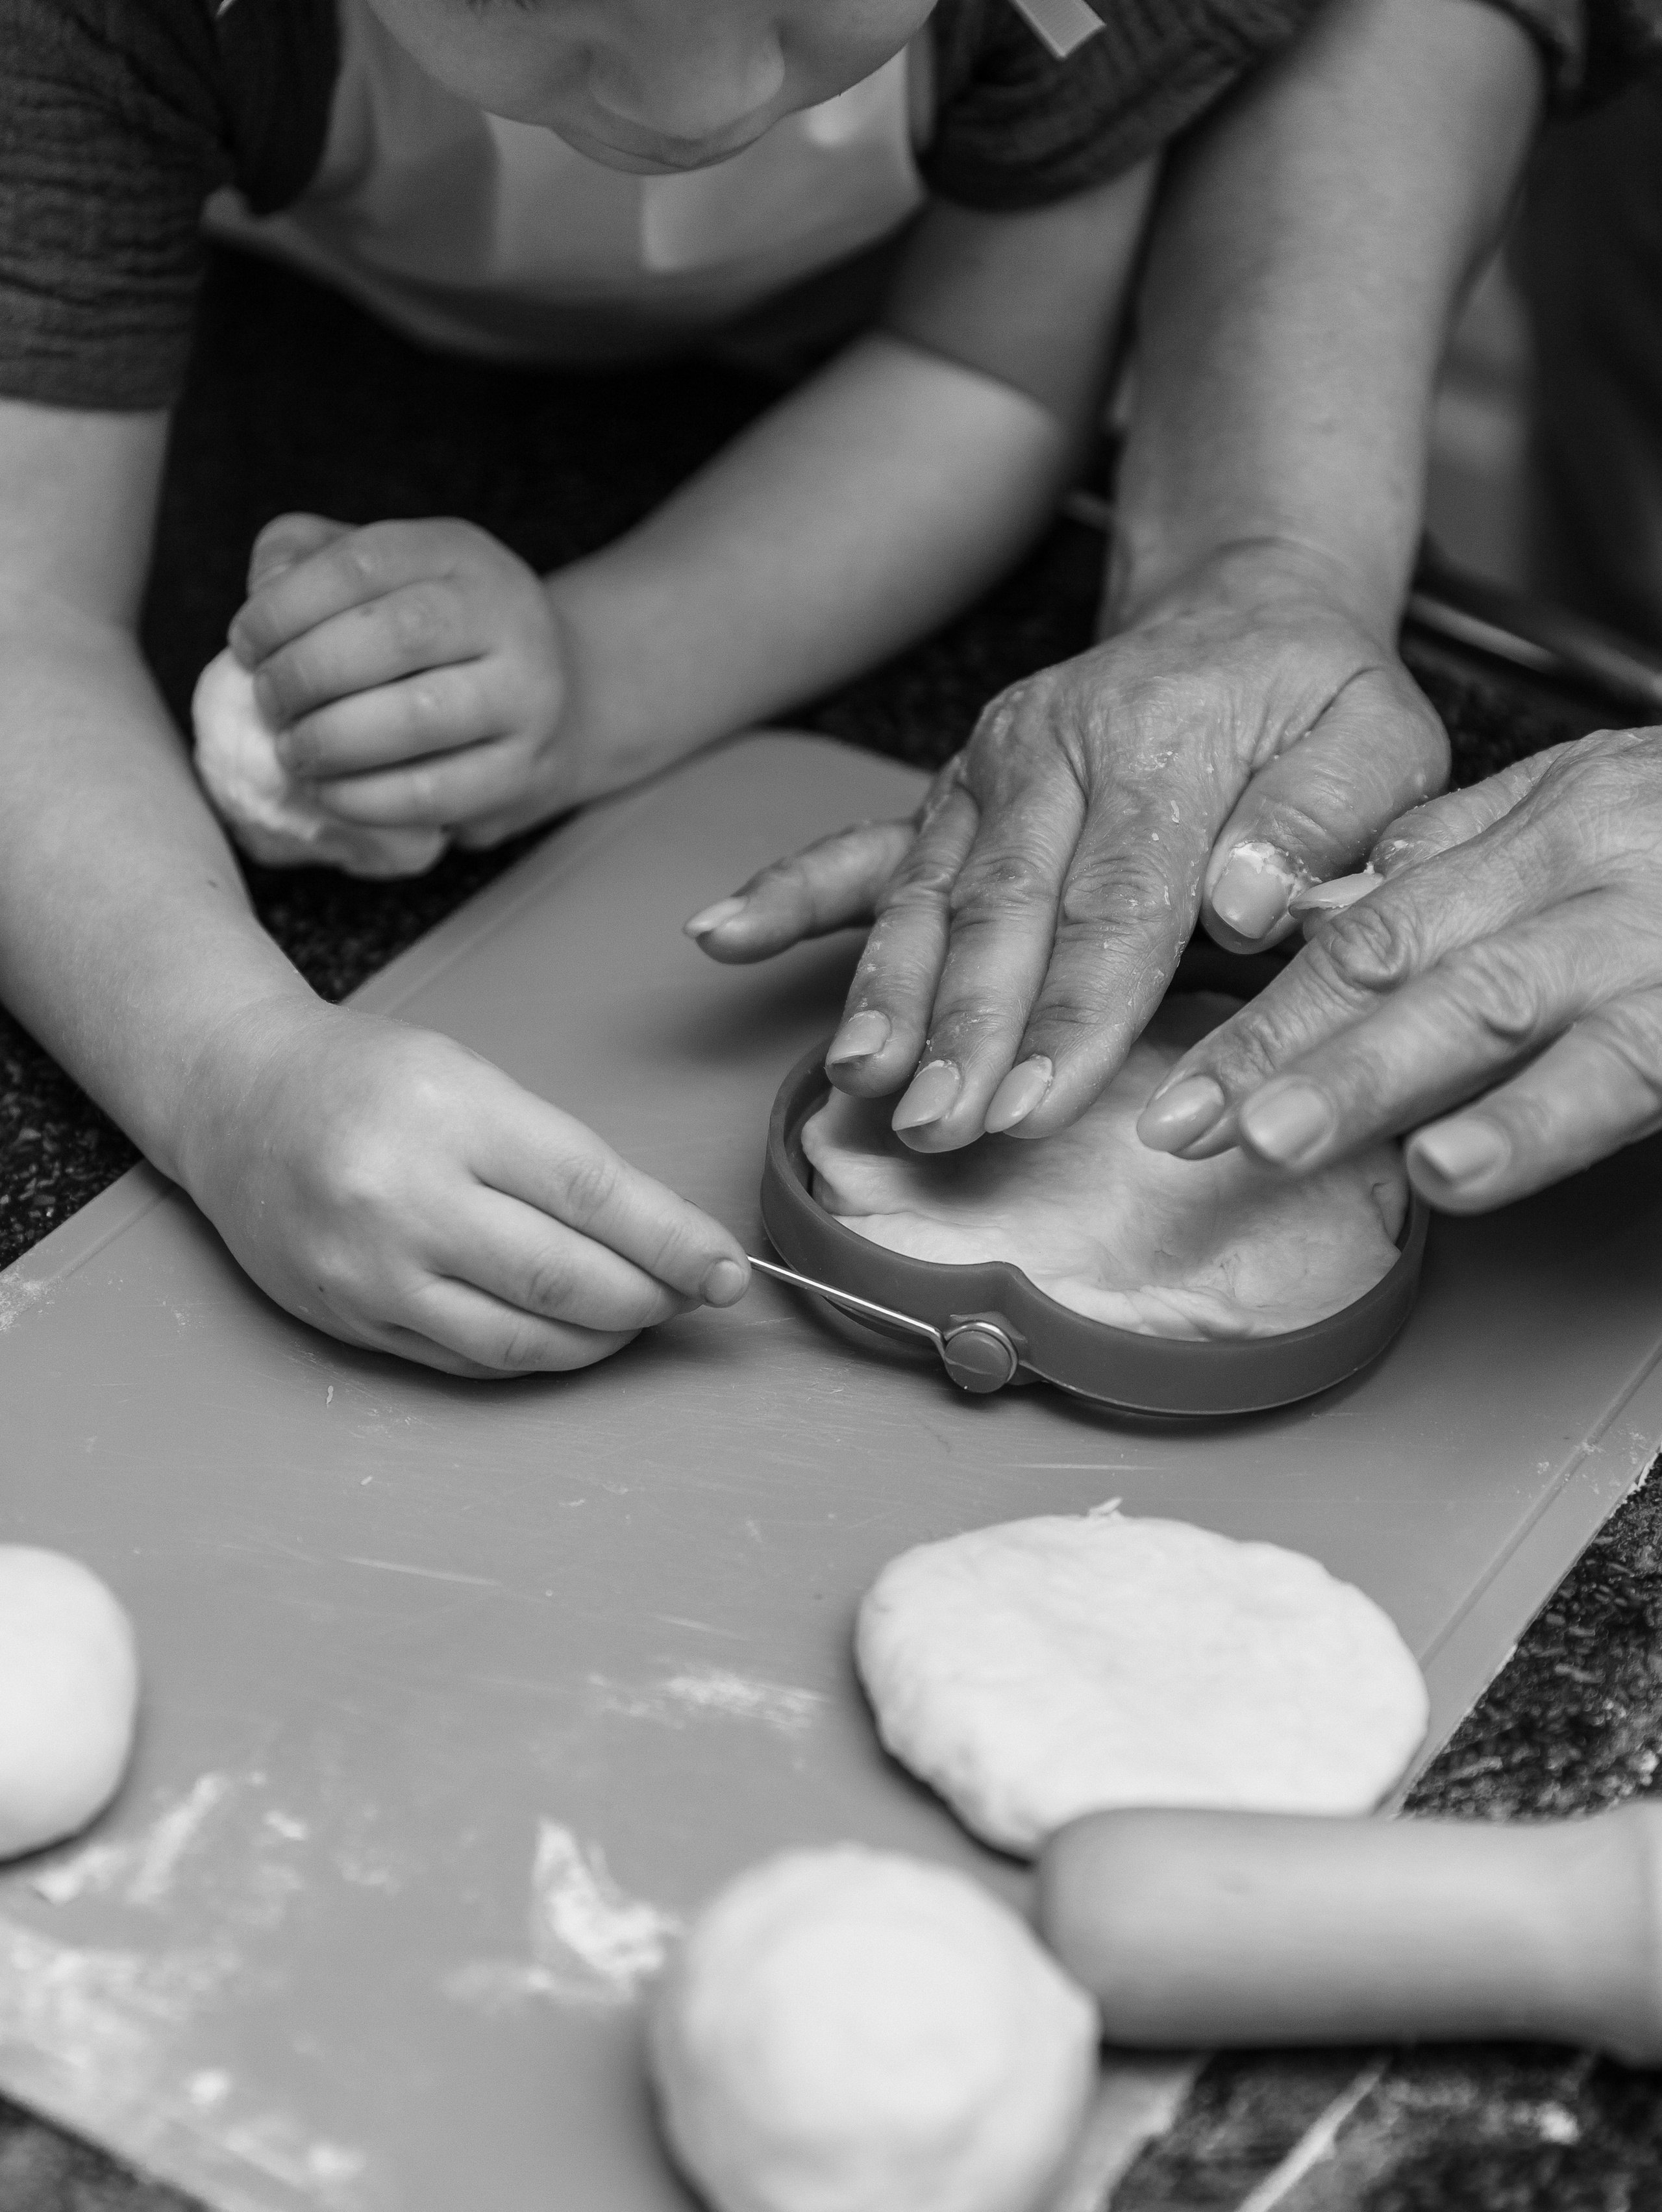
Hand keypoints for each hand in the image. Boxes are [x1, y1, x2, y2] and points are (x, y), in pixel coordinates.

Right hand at [177, 996, 749, 1375]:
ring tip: (638, 1316)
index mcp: (450, 1115)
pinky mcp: (348, 1321)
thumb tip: (664, 1239)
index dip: (674, 1241)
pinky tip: (568, 1333)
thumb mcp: (472, 1079)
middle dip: (652, 1299)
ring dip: (603, 1340)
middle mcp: (405, 1198)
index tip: (728, 1271)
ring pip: (522, 1339)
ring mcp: (370, 1271)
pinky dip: (536, 1355)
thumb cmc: (370, 1079)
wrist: (233, 1099)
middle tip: (692, 1294)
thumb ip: (560, 1159)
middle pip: (566, 1279)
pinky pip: (470, 1362)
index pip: (593, 1193)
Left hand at [226, 514, 578, 848]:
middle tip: (269, 701)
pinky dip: (363, 798)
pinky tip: (328, 791)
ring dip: (332, 740)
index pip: (364, 563)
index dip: (285, 605)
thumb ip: (305, 559)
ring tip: (293, 750)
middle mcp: (508, 616)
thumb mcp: (378, 576)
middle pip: (397, 636)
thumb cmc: (434, 637)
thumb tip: (265, 591)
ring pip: (419, 718)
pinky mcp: (523, 772)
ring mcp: (526, 697)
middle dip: (307, 675)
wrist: (549, 702)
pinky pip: (434, 792)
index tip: (245, 643)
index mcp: (460, 554)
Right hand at [686, 547, 1445, 1150]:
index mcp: (1165, 743)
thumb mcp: (1380, 736)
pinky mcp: (949, 794)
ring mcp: (986, 771)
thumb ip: (1328, 818)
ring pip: (925, 894)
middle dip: (964, 1029)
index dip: (1074, 1015)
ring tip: (858, 1081)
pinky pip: (861, 845)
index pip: (1119, 902)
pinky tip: (722, 935)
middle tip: (940, 1126)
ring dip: (886, 994)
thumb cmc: (1314, 701)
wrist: (1241, 612)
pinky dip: (790, 893)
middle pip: (1003, 909)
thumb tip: (1248, 904)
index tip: (1037, 1107)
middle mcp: (1053, 750)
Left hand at [1135, 729, 1661, 1210]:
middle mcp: (1593, 867)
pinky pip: (1617, 1074)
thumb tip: (1327, 909)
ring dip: (1374, 1080)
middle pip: (1402, 964)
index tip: (1182, 1085)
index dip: (1265, 1009)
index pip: (1371, 923)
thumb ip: (1464, 856)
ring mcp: (1655, 941)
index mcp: (1551, 817)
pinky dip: (1532, 1122)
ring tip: (1283, 1140)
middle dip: (1283, 1052)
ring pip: (1491, 1006)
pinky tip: (1455, 1167)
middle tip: (1190, 1125)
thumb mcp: (1596, 802)